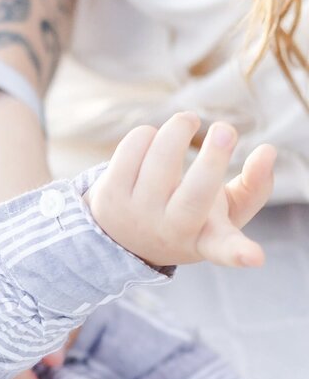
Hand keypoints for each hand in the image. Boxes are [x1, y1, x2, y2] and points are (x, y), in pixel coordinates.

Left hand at [87, 114, 274, 269]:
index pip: (225, 250)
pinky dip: (148, 134)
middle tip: (226, 130)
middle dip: (213, 160)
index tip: (256, 257)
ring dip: (178, 130)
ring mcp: (137, 214)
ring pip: (161, 161)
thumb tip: (269, 151)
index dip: (241, 252)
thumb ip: (255, 186)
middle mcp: (170, 230)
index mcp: (205, 240)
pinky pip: (132, 149)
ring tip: (188, 121)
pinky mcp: (109, 195)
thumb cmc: (190, 216)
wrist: (122, 235)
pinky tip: (154, 138)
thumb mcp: (224, 212)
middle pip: (195, 196)